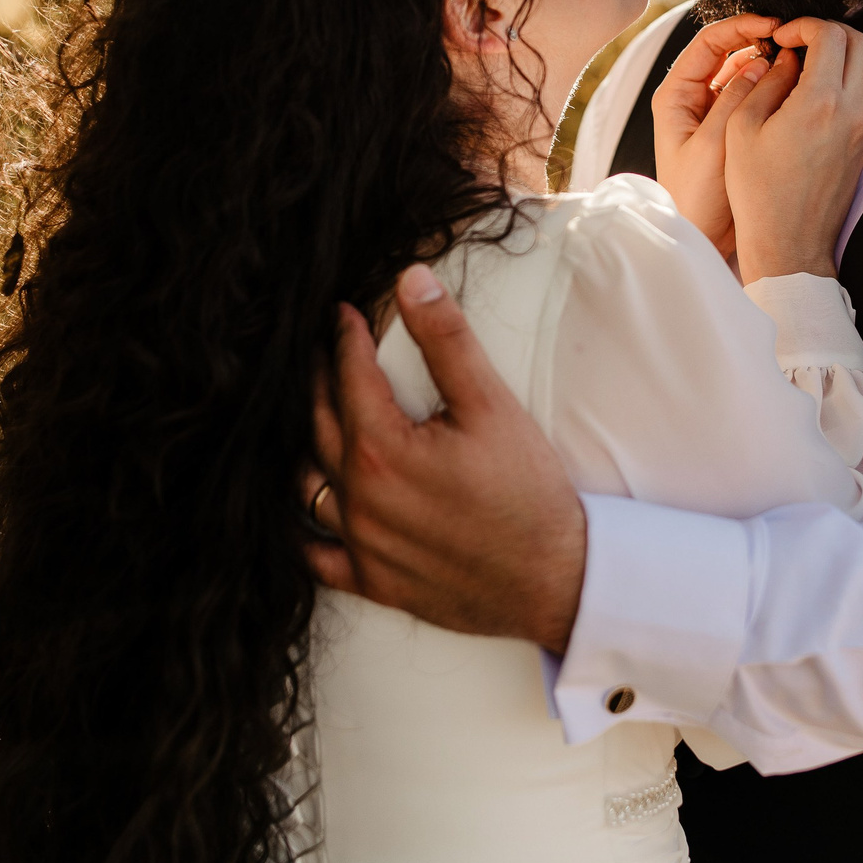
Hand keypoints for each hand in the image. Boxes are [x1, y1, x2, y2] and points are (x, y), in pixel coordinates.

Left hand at [304, 263, 585, 653]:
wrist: (556, 581)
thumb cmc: (528, 493)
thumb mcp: (492, 405)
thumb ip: (446, 340)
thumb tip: (410, 279)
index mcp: (381, 450)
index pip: (348, 377)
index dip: (344, 339)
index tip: (343, 314)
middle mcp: (360, 499)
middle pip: (318, 425)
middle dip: (318, 381)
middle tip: (323, 353)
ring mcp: (362, 545)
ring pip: (307, 486)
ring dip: (308, 447)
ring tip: (316, 419)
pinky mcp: (374, 582)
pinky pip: (317, 556)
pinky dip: (306, 529)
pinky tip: (310, 510)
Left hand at [649, 12, 780, 259]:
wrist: (699, 239)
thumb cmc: (695, 200)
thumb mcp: (713, 146)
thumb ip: (735, 102)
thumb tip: (761, 62)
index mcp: (676, 96)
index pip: (708, 43)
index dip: (742, 27)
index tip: (774, 25)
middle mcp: (693, 98)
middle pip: (728, 52)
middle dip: (760, 41)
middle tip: (792, 39)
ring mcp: (714, 112)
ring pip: (744, 73)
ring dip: (769, 64)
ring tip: (798, 62)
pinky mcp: (732, 129)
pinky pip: (754, 97)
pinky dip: (772, 89)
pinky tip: (794, 88)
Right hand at [721, 18, 862, 282]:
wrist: (788, 243)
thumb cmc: (758, 193)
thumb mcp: (742, 129)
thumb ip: (765, 82)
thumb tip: (783, 58)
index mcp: (820, 103)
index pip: (830, 35)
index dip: (804, 25)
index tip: (782, 36)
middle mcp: (851, 112)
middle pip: (860, 42)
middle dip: (828, 31)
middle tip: (797, 43)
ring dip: (838, 56)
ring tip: (801, 69)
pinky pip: (861, 95)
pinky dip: (841, 81)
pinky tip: (808, 96)